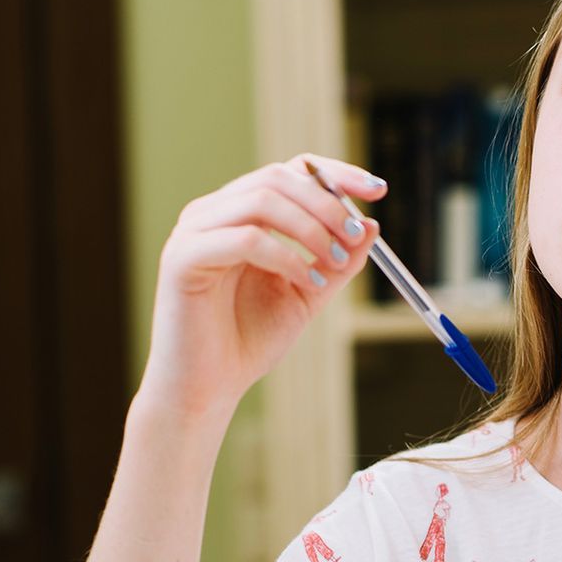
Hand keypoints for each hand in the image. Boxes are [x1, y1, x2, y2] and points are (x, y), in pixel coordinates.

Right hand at [140, 154, 382, 417]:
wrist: (207, 388)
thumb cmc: (249, 341)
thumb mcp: (307, 294)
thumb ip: (336, 261)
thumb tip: (371, 225)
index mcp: (238, 214)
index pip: (289, 172)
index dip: (335, 174)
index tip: (378, 190)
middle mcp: (212, 213)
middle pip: (276, 178)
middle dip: (326, 203)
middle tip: (355, 234)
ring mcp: (193, 232)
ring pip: (261, 200)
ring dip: (309, 228)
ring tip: (333, 262)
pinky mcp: (183, 258)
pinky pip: (244, 238)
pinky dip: (285, 256)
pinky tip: (307, 282)